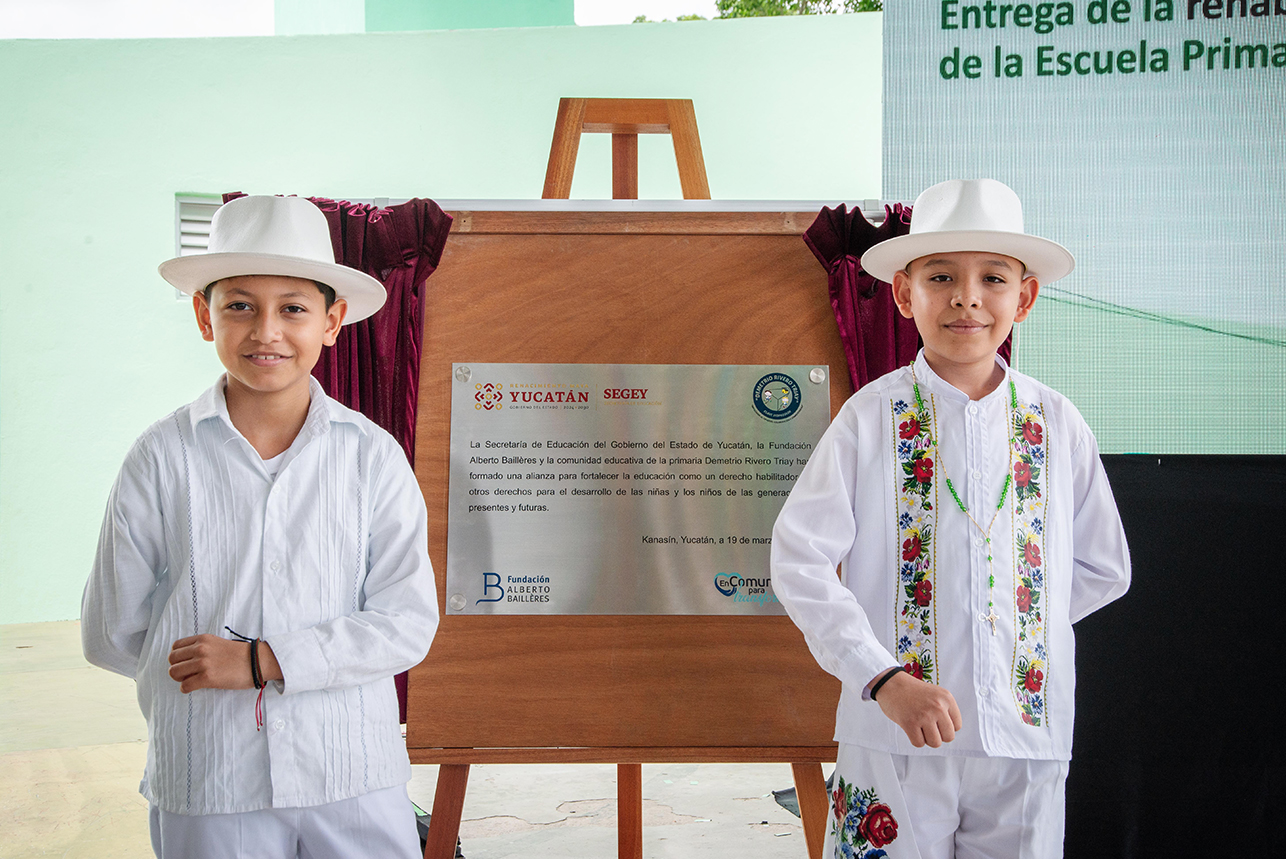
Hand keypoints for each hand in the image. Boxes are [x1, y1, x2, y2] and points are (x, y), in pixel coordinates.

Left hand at [168, 635, 282, 692]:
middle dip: (176, 668)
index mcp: (203, 639)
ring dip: (180, 679)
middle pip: (172, 660)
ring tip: (190, 680)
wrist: (257, 662)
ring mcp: (203, 663)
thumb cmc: (240, 655)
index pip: (176, 647)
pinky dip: (186, 689)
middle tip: (186, 674)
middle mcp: (200, 649)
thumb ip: (202, 647)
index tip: (184, 663)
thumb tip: (188, 659)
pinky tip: (194, 687)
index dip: (177, 657)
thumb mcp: (218, 643)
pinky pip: (185, 686)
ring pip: (174, 672)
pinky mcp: (207, 678)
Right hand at [873, 670, 962, 747]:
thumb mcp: (936, 694)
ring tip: (920, 728)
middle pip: (948, 737)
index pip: (957, 726)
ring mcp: (924, 715)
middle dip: (938, 735)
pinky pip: (919, 743)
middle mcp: (938, 707)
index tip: (937, 721)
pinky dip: (915, 739)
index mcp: (946, 698)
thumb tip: (949, 732)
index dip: (946, 727)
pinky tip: (911, 728)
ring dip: (927, 739)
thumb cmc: (912, 691)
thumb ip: (946, 710)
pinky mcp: (910, 723)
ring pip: (935, 743)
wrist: (891, 683)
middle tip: (928, 727)